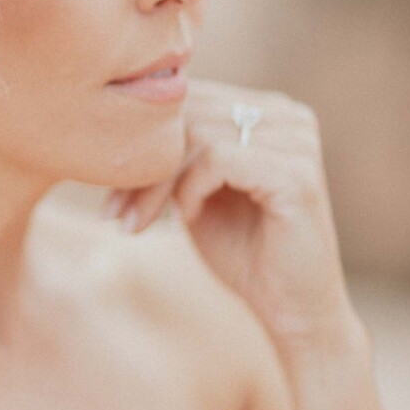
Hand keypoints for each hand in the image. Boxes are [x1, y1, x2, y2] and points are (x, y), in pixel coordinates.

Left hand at [103, 79, 364, 354]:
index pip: (190, 100)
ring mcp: (296, 142)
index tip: (112, 194)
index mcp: (267, 111)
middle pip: (190, 113)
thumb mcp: (196, 193)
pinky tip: (186, 217)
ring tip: (139, 220)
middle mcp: (287, 116)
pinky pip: (218, 158)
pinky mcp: (296, 175)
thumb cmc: (245, 252)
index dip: (142, 143)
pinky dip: (189, 188)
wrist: (294, 310)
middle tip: (114, 211)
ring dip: (156, 182)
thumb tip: (117, 127)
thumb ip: (173, 156)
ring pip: (198, 134)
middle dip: (142, 165)